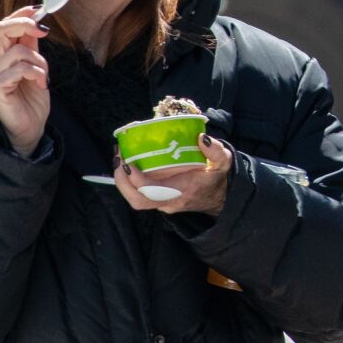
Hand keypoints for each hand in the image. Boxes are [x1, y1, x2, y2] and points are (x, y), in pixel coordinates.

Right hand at [0, 5, 50, 152]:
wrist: (29, 128)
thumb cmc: (30, 98)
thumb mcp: (35, 67)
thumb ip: (31, 47)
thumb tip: (36, 24)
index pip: (2, 25)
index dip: (19, 13)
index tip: (39, 9)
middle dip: (24, 24)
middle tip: (44, 31)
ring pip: (17, 51)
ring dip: (39, 61)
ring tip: (43, 76)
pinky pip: (20, 69)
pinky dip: (37, 73)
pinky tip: (41, 84)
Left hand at [114, 132, 232, 215]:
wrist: (219, 198)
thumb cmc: (217, 178)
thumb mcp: (223, 163)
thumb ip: (216, 150)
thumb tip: (202, 138)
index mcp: (184, 191)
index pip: (154, 192)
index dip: (137, 179)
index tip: (129, 163)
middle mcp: (170, 201)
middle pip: (138, 200)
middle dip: (122, 182)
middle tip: (119, 159)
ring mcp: (163, 203)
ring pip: (135, 200)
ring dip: (122, 182)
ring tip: (120, 159)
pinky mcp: (159, 201)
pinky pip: (139, 194)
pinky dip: (129, 181)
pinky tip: (127, 164)